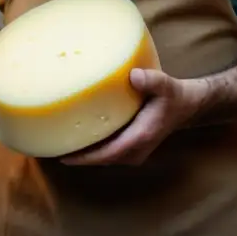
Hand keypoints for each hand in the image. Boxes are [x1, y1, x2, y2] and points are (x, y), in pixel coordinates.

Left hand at [60, 68, 206, 166]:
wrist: (186, 106)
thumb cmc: (173, 96)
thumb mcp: (166, 86)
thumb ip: (152, 81)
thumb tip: (133, 75)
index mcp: (139, 138)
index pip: (106, 154)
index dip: (84, 157)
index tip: (63, 155)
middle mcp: (135, 150)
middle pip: (99, 159)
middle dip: (77, 156)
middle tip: (50, 146)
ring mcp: (132, 151)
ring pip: (102, 158)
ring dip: (82, 154)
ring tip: (57, 144)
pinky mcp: (130, 147)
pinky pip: (106, 152)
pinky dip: (91, 149)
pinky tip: (76, 138)